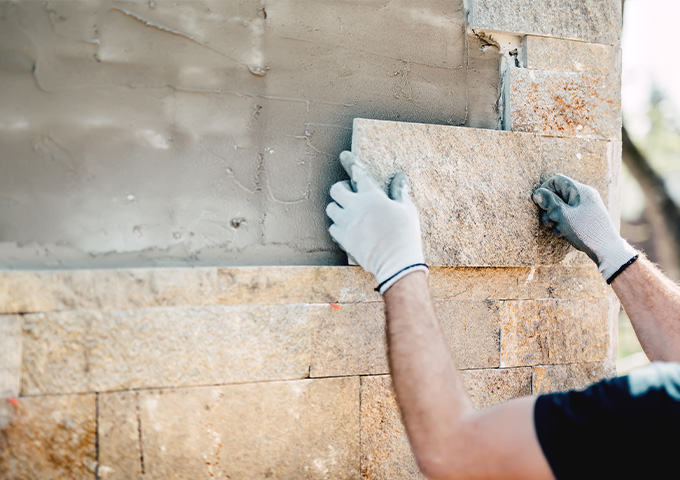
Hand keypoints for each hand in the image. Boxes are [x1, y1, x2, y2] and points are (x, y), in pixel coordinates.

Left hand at [326, 151, 427, 293]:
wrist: (396, 262)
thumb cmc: (405, 234)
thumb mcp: (407, 210)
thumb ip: (399, 191)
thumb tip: (400, 176)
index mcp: (372, 196)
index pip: (358, 173)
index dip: (351, 162)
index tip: (344, 156)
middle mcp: (356, 207)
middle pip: (336, 189)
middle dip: (341, 188)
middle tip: (350, 193)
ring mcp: (347, 223)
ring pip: (331, 208)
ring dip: (338, 208)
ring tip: (348, 212)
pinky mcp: (344, 238)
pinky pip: (332, 227)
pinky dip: (338, 226)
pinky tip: (347, 228)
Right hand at [532, 174, 636, 282]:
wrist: (607, 249)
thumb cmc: (586, 232)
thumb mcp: (563, 216)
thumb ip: (550, 203)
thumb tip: (537, 193)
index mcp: (581, 191)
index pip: (557, 180)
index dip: (545, 190)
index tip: (540, 205)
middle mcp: (584, 195)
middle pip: (558, 194)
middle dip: (549, 207)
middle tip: (549, 221)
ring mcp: (586, 206)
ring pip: (562, 205)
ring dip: (554, 217)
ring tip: (556, 229)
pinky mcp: (586, 216)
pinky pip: (569, 213)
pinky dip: (562, 222)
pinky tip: (562, 232)